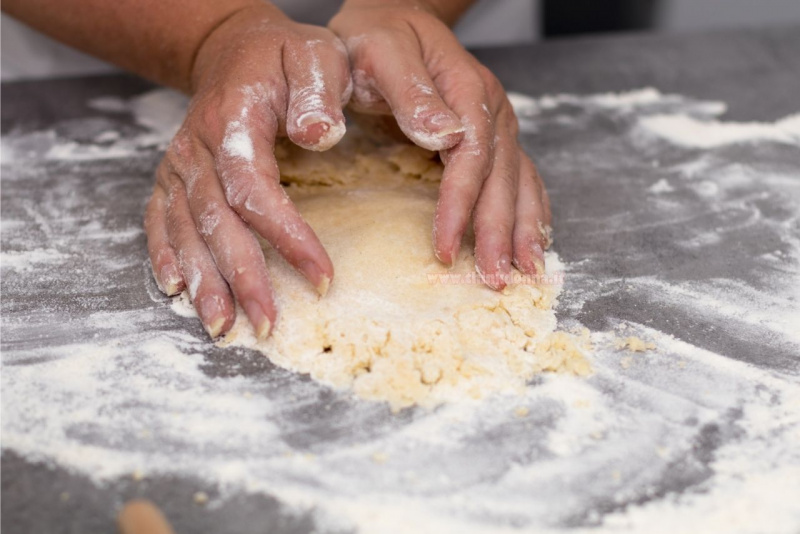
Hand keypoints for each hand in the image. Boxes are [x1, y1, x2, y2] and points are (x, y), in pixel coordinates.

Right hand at [145, 4, 350, 338]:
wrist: (235, 49)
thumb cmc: (283, 58)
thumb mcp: (314, 56)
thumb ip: (319, 92)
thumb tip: (321, 136)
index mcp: (232, 119)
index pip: (255, 189)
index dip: (287, 237)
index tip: (322, 277)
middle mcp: (196, 147)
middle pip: (216, 221)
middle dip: (242, 277)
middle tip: (266, 324)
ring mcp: (179, 165)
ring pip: (185, 230)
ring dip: (203, 281)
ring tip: (222, 326)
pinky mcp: (172, 178)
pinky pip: (160, 221)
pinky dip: (166, 256)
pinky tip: (176, 289)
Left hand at [330, 1, 550, 289]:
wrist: (392, 18)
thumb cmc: (376, 37)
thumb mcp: (380, 51)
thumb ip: (408, 90)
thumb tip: (443, 135)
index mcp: (468, 90)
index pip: (470, 160)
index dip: (459, 208)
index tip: (444, 251)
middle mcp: (493, 110)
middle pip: (503, 180)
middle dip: (499, 234)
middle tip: (494, 280)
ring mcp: (499, 125)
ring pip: (522, 183)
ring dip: (524, 230)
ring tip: (526, 274)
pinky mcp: (495, 138)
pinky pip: (522, 179)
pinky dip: (530, 213)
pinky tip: (532, 242)